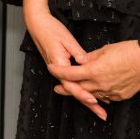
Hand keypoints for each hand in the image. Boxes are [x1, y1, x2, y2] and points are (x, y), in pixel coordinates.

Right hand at [22, 0, 104, 120]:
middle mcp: (58, 71)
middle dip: (88, 103)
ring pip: (74, 89)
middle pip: (74, 92)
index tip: (94, 100)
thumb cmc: (50, 29)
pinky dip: (83, 90)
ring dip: (87, 99)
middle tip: (101, 114)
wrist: (37, 25)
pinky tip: (92, 95)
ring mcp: (60, 71)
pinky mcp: (62, 68)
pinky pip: (73, 83)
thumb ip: (77, 53)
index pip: (71, 84)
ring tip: (99, 110)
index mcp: (59, 64)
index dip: (83, 93)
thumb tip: (87, 64)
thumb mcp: (66, 39)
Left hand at [46, 40, 139, 112]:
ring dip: (84, 92)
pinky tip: (97, 91)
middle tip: (58, 89)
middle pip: (78, 89)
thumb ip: (90, 57)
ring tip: (77, 91)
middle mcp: (100, 85)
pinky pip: (105, 97)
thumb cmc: (128, 51)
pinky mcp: (121, 96)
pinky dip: (99, 94)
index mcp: (93, 71)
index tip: (51, 69)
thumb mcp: (105, 49)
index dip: (58, 72)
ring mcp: (111, 92)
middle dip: (67, 89)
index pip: (70, 74)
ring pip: (92, 95)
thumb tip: (82, 60)